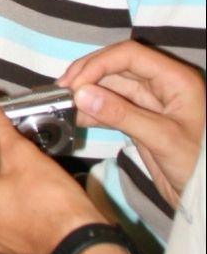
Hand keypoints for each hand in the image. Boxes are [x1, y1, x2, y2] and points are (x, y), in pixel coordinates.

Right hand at [61, 42, 205, 209]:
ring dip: (87, 93)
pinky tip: (76, 117)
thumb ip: (121, 115)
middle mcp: (162, 85)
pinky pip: (112, 108)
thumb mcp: (162, 138)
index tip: (75, 83)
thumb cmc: (198, 165)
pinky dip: (93, 111)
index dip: (99, 64)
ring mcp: (150, 103)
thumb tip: (81, 95)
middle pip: (117, 67)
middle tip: (61, 90)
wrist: (205, 198)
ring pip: (111, 87)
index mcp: (175, 79)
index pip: (130, 55)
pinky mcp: (141, 121)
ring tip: (63, 104)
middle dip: (88, 75)